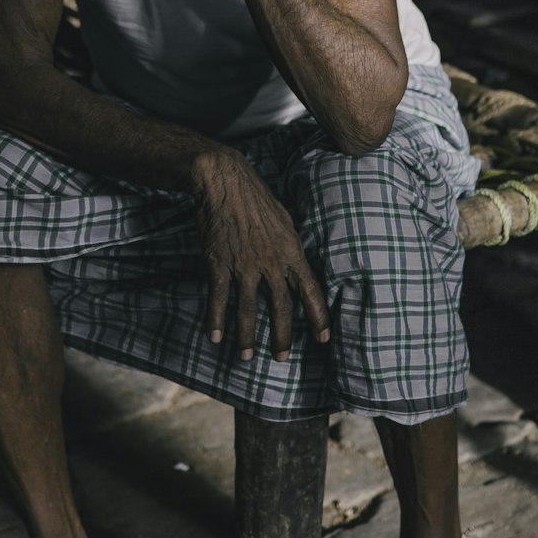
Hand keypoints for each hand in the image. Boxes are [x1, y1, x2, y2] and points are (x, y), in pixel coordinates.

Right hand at [191, 149, 330, 360]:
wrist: (224, 180)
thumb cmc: (255, 196)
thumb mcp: (284, 218)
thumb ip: (290, 245)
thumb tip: (296, 262)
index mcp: (290, 250)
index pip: (310, 290)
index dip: (318, 317)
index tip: (324, 338)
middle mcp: (270, 262)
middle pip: (280, 307)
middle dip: (282, 336)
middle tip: (281, 357)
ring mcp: (244, 264)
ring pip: (247, 310)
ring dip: (246, 337)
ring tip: (246, 357)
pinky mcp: (220, 263)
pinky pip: (219, 298)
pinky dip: (216, 319)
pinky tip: (214, 336)